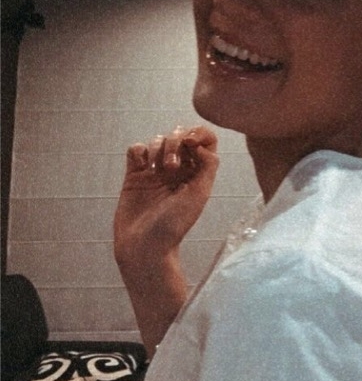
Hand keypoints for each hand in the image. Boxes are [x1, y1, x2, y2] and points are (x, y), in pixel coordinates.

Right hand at [114, 125, 218, 270]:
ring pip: (157, 140)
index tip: (190, 143)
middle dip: (175, 141)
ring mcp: (155, 171)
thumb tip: (201, 145)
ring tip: (157, 170)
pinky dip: (139, 151)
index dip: (198, 133)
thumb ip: (208, 165)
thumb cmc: (174, 225)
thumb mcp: (200, 195)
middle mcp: (177, 169)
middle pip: (179, 135)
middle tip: (172, 165)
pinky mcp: (135, 175)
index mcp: (197, 173)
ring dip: (158, 149)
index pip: (204, 140)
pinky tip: (141, 167)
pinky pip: (136, 149)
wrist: (144, 246)